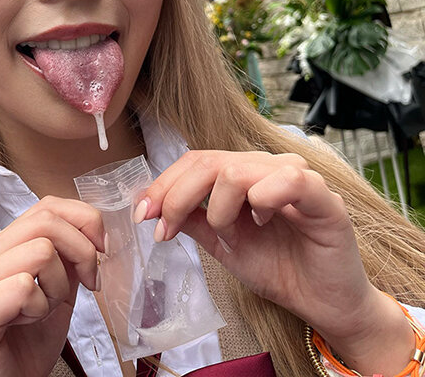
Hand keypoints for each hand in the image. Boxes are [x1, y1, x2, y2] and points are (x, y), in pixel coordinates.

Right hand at [0, 196, 104, 376]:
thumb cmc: (29, 345)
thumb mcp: (59, 290)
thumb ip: (68, 257)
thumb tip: (95, 228)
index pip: (44, 206)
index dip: (82, 220)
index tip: (102, 250)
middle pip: (45, 222)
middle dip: (81, 251)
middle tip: (90, 283)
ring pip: (40, 251)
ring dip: (58, 287)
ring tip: (45, 311)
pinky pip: (24, 286)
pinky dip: (41, 308)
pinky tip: (28, 324)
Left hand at [137, 150, 412, 375]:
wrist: (323, 304)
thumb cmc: (278, 268)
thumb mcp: (222, 244)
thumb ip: (193, 220)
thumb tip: (151, 206)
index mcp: (244, 173)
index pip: (196, 162)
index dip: (163, 184)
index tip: (142, 215)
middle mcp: (267, 167)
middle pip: (208, 163)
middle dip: (175, 197)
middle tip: (164, 229)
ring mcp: (296, 178)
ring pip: (236, 171)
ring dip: (220, 209)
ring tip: (231, 234)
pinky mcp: (323, 197)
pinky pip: (287, 180)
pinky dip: (262, 201)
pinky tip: (262, 222)